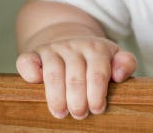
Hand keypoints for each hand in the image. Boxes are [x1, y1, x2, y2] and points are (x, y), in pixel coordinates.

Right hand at [16, 36, 136, 118]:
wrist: (69, 38)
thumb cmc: (95, 58)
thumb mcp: (114, 57)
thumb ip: (126, 63)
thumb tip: (120, 75)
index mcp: (96, 48)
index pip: (98, 72)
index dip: (97, 93)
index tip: (98, 109)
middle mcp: (74, 46)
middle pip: (75, 76)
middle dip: (78, 100)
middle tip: (80, 115)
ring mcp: (52, 49)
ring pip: (53, 73)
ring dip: (56, 96)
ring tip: (61, 113)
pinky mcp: (34, 54)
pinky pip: (27, 61)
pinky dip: (29, 72)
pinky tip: (34, 83)